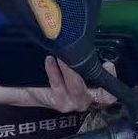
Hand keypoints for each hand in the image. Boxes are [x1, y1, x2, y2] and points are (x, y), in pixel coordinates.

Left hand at [0, 58, 116, 111]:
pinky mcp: (58, 103)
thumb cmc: (50, 72)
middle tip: (88, 56)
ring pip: (77, 86)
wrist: (25, 87)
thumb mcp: (68, 65)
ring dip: (70, 69)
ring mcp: (72, 104)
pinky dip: (55, 72)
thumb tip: (86, 34)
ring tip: (62, 55)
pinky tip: (49, 60)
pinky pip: (59, 86)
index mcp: (92, 91)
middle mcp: (85, 100)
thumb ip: (80, 58)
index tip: (107, 63)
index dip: (112, 78)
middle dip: (95, 72)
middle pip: (99, 92)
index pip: (110, 91)